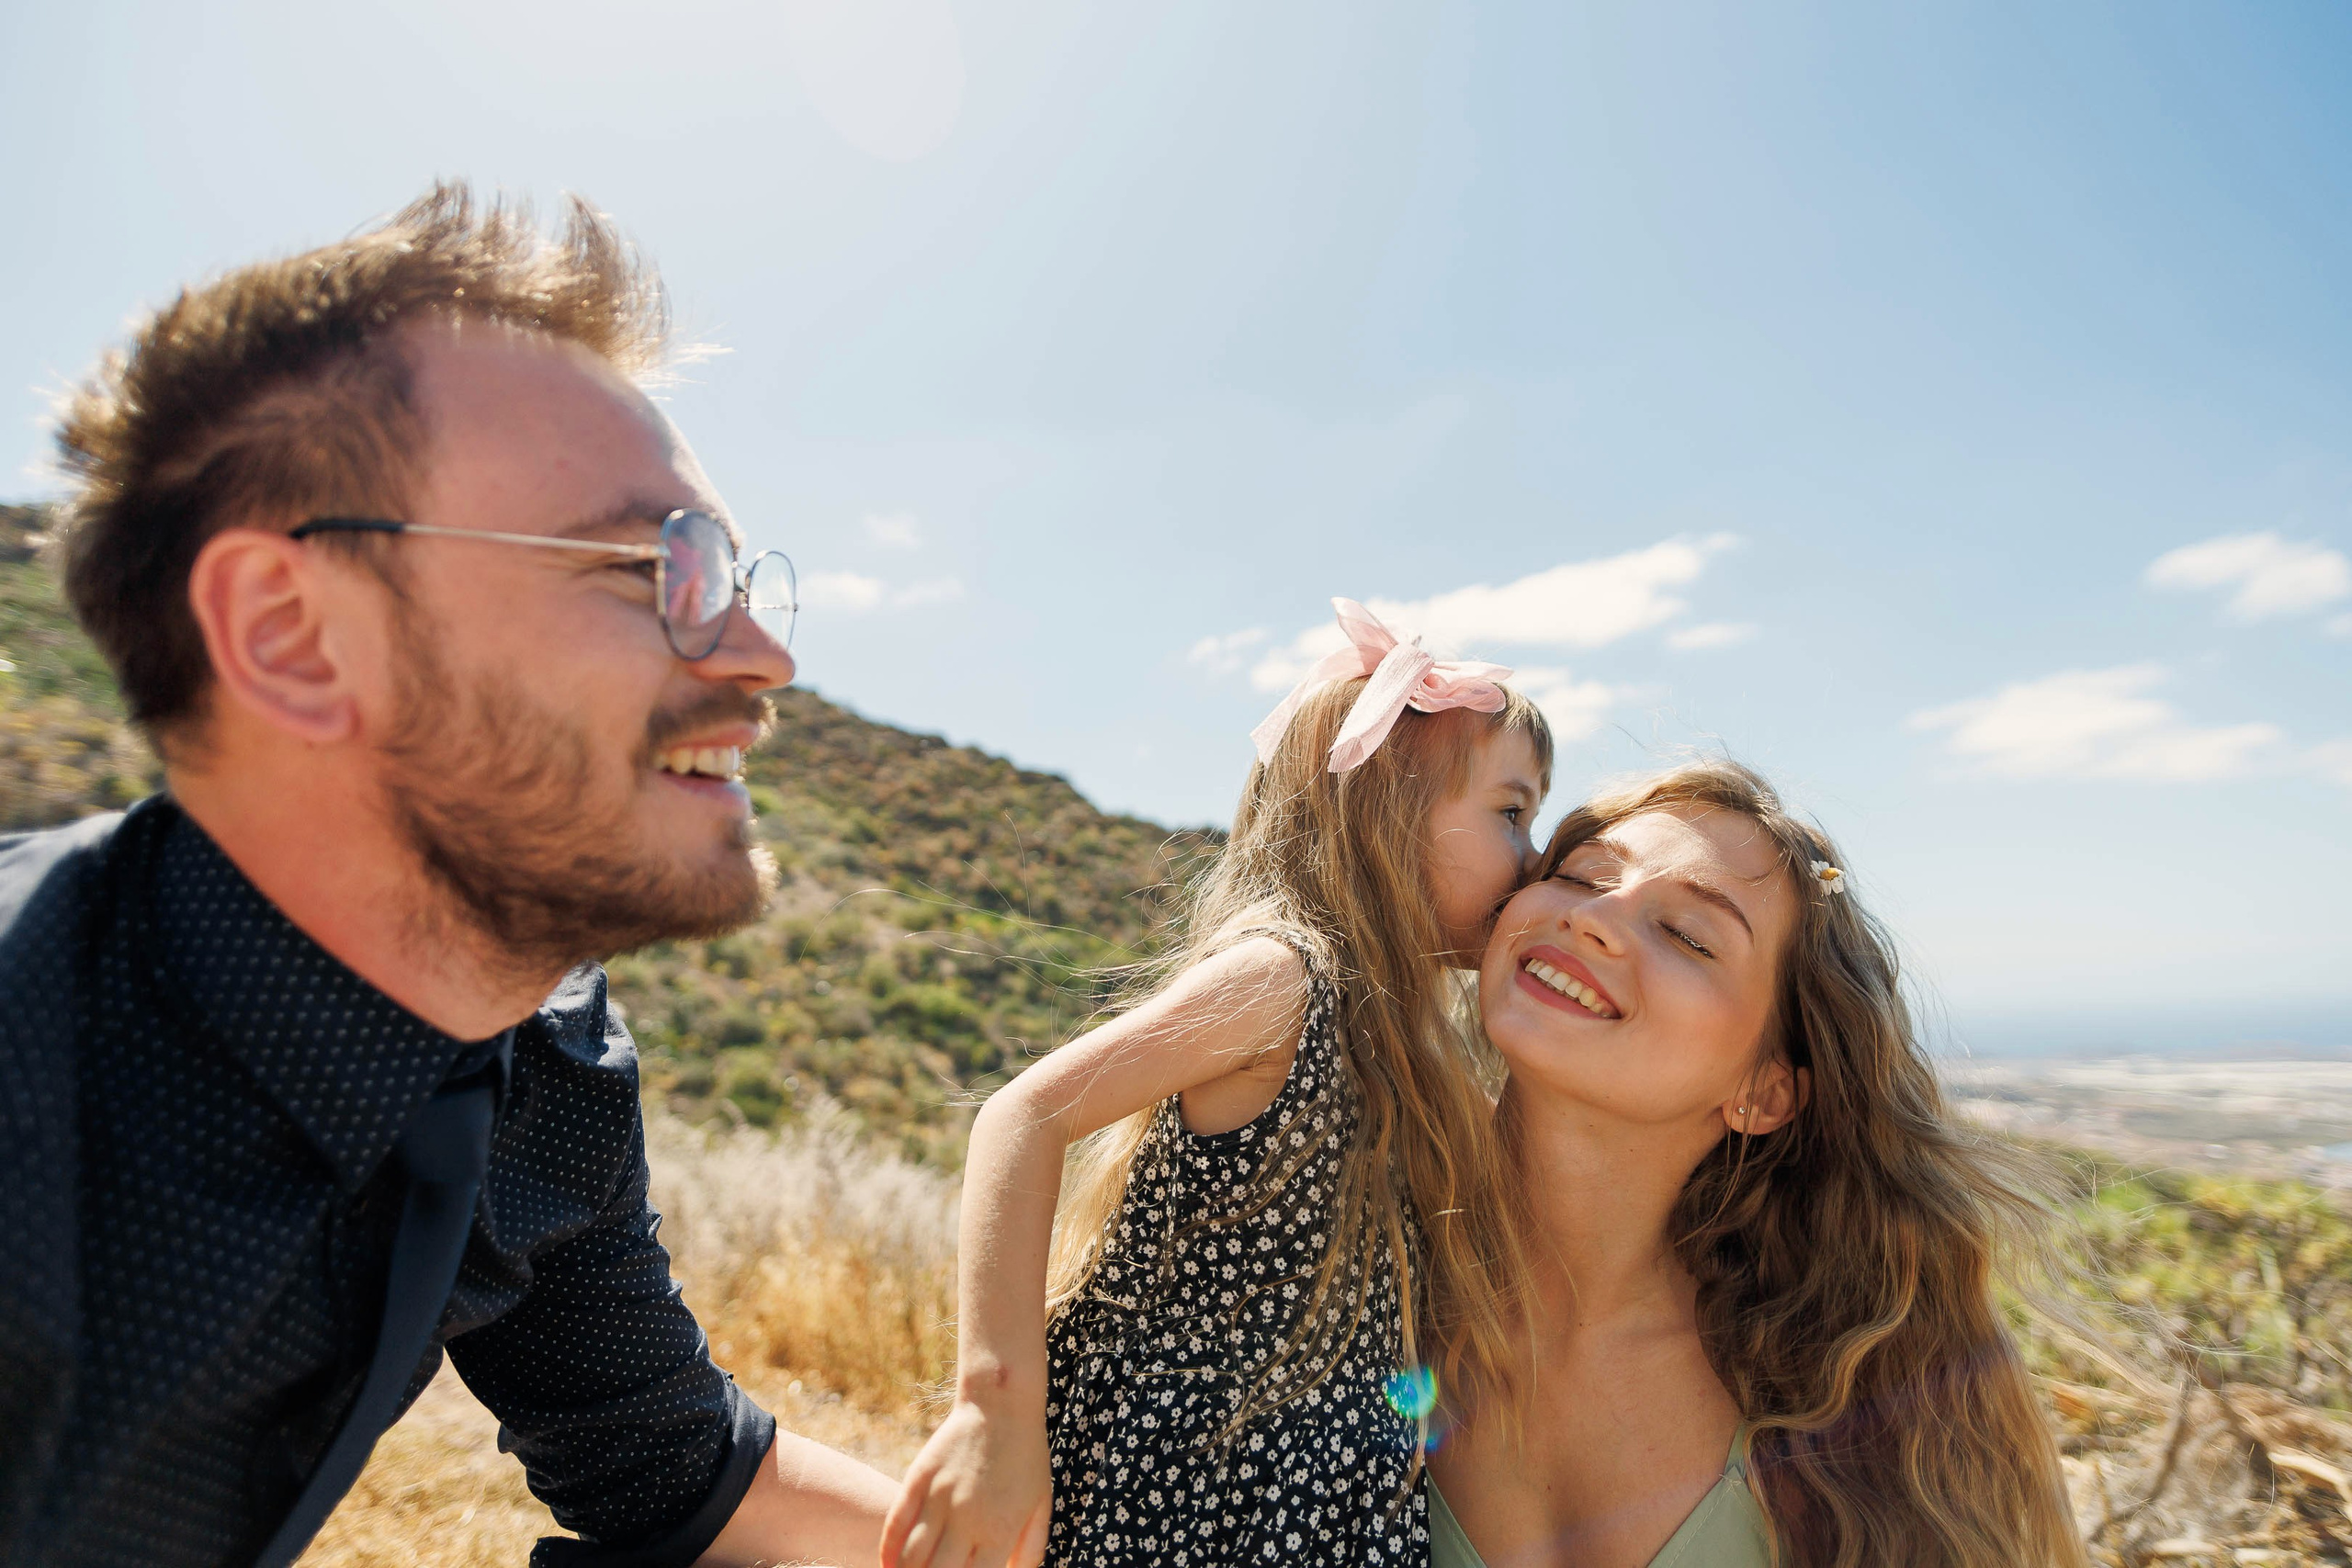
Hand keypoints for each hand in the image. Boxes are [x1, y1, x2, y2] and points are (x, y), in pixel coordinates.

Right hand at [880, 1398, 1049, 1567]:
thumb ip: (1030, 1550)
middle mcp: (965, 1520)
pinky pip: (894, 1526)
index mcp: (999, 1531)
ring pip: (910, 1559)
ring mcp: (938, 1499)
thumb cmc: (1027, 1457)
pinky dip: (887, 1553)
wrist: (1002, 1404)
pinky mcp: (918, 1479)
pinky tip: (889, 1565)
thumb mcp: (1041, 1505)